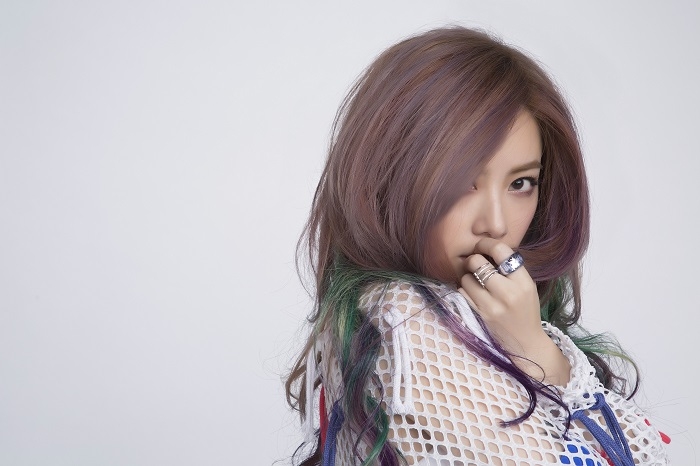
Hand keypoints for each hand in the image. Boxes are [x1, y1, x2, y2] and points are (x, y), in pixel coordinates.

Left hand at [458, 238, 569, 383]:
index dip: (487, 243)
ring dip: (468, 276)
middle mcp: (508, 293)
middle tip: (476, 263)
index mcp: (523, 282)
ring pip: (466, 278)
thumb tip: (486, 248)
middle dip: (474, 259)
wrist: (526, 344)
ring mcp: (491, 306)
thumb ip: (510, 269)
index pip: (501, 251)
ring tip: (476, 281)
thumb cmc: (525, 311)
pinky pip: (462, 293)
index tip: (482, 245)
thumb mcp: (527, 287)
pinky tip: (473, 293)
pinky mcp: (479, 316)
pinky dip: (465, 290)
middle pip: (478, 262)